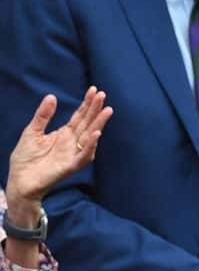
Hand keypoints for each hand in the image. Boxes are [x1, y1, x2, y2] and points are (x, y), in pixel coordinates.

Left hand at [6, 87, 111, 214]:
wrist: (19, 181)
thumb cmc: (25, 158)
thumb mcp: (32, 131)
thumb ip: (43, 115)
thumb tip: (52, 96)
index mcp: (64, 134)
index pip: (79, 116)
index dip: (87, 104)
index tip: (94, 90)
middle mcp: (72, 143)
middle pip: (87, 123)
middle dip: (95, 110)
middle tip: (103, 95)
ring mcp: (73, 154)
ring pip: (90, 137)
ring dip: (99, 124)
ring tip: (107, 111)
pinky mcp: (70, 166)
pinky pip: (84, 155)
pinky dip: (90, 145)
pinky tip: (96, 134)